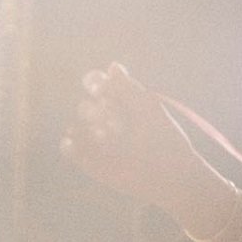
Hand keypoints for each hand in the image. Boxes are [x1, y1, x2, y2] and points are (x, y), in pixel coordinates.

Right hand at [60, 62, 208, 212]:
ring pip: (76, 125)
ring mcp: (100, 144)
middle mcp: (109, 124)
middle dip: (98, 111)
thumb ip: (131, 89)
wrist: (173, 176)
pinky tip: (75, 142)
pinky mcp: (93, 164)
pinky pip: (69, 149)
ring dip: (88, 127)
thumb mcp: (150, 110)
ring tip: (106, 136)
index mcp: (124, 107)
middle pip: (88, 106)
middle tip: (117, 122)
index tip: (101, 90)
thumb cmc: (168, 141)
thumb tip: (112, 65)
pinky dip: (69, 144)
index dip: (95, 84)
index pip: (99, 86)